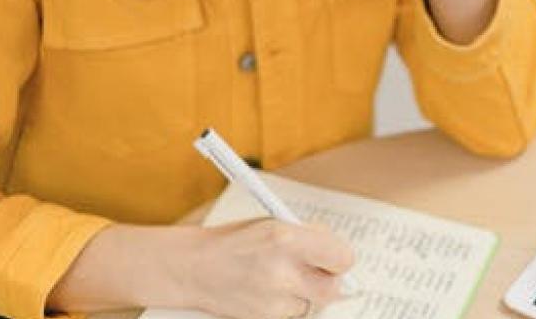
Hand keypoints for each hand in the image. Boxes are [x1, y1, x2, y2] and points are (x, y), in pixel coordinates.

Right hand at [183, 219, 356, 318]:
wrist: (193, 268)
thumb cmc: (234, 242)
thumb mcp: (272, 225)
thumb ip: (307, 236)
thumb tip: (337, 251)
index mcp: (287, 239)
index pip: (342, 257)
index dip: (340, 258)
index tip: (335, 257)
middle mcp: (283, 272)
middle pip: (332, 289)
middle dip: (328, 280)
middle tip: (317, 271)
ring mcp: (274, 301)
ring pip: (313, 303)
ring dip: (305, 293)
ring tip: (279, 277)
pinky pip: (293, 314)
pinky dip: (287, 304)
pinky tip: (267, 290)